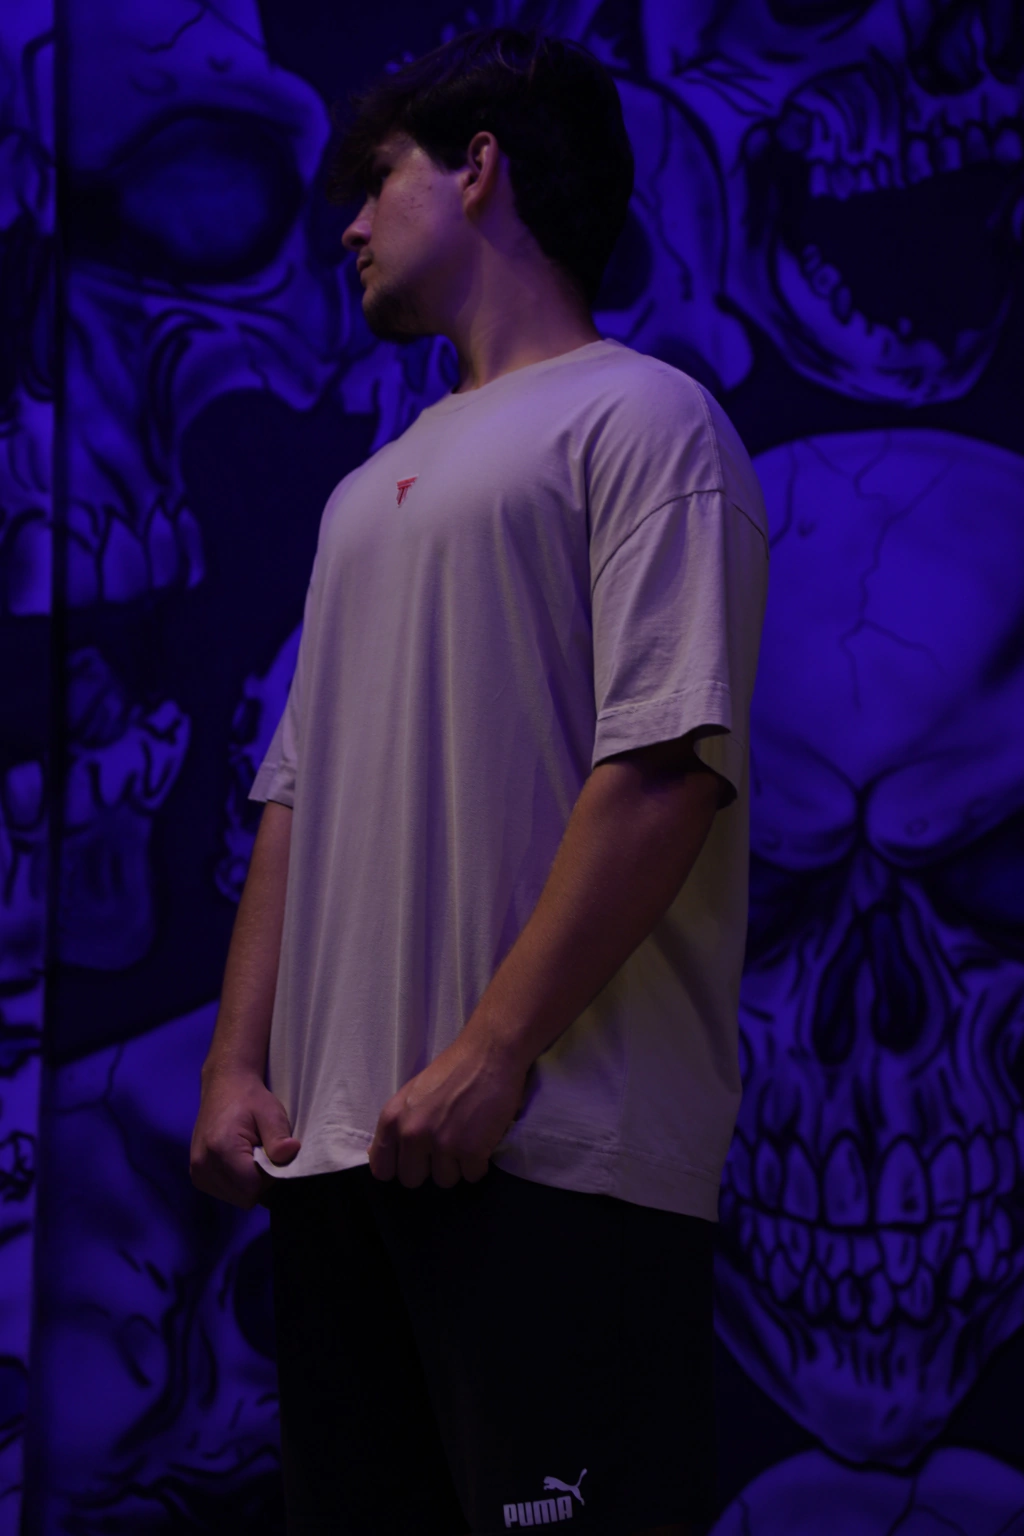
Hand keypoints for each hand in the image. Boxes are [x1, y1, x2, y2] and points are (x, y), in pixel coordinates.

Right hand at [190, 1067, 300, 1208]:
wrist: (224, 1087)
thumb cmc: (250, 1099)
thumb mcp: (271, 1112)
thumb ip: (279, 1136)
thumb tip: (291, 1152)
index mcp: (221, 1148)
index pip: (252, 1188)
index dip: (269, 1177)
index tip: (270, 1154)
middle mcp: (202, 1164)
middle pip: (243, 1197)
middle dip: (258, 1182)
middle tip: (262, 1153)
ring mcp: (196, 1171)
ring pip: (234, 1198)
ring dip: (247, 1183)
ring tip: (249, 1154)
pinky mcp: (196, 1175)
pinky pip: (224, 1192)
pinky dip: (236, 1182)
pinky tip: (239, 1160)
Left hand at [367, 1027, 529, 1188]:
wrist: (490, 1053)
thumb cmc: (453, 1069)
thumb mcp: (412, 1093)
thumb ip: (398, 1126)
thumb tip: (380, 1154)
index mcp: (393, 1118)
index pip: (382, 1169)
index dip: (400, 1166)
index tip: (415, 1160)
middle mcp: (412, 1133)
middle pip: (412, 1180)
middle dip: (430, 1168)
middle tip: (446, 1146)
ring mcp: (442, 1144)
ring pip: (445, 1181)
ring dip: (458, 1166)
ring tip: (468, 1137)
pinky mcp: (471, 1151)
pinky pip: (473, 1175)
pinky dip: (480, 1162)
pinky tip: (483, 1138)